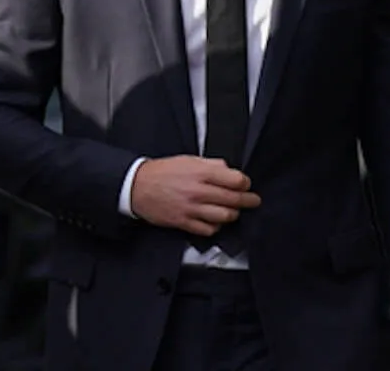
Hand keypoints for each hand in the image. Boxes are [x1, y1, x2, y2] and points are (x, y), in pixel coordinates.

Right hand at [130, 156, 260, 235]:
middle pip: (235, 200)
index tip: (245, 185)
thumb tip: (228, 170)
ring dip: (233, 214)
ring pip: (225, 216)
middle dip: (248, 200)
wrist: (137, 186)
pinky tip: (215, 220)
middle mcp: (198, 191)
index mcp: (200, 172)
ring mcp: (192, 209)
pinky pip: (209, 229)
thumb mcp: (187, 159)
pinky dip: (216, 226)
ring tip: (233, 211)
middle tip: (252, 200)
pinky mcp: (184, 222)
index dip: (245, 183)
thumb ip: (210, 164)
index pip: (236, 180)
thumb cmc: (161, 172)